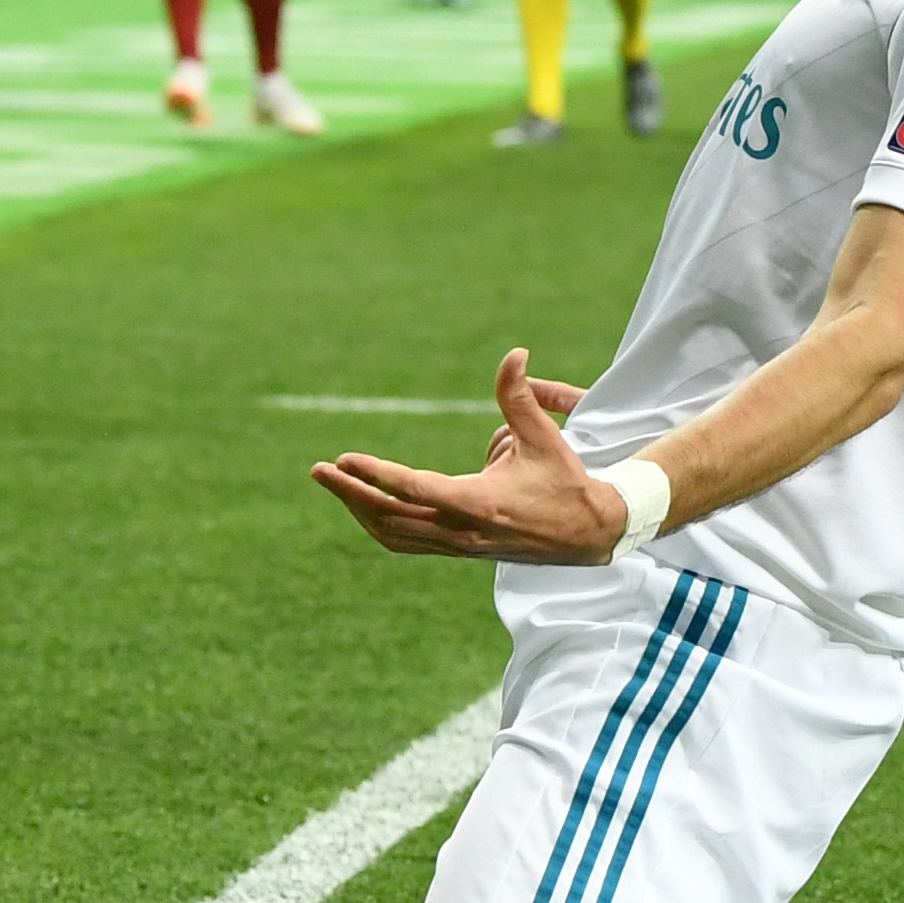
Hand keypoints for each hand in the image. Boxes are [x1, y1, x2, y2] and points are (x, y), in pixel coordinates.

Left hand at [310, 349, 625, 562]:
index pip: (414, 489)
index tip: (343, 460)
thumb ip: (519, 397)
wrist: (586, 534)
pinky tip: (363, 505)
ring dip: (360, 509)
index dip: (375, 475)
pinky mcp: (456, 549)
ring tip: (334, 484)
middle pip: (390, 516)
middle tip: (318, 471)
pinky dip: (379, 524)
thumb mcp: (544, 436)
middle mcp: (461, 530)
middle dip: (351, 493)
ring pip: (392, 534)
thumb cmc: (565, 481)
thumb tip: (514, 353)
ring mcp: (457, 545)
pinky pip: (405, 541)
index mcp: (479, 503)